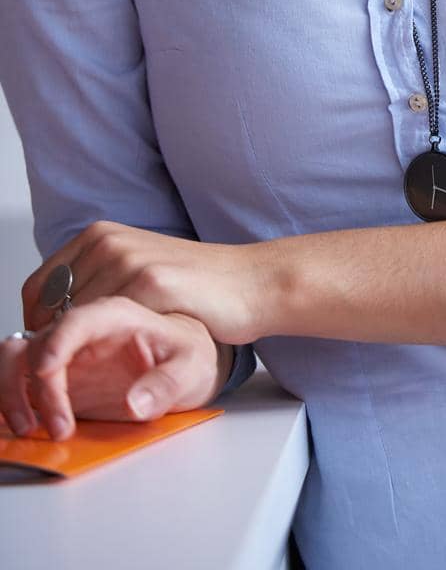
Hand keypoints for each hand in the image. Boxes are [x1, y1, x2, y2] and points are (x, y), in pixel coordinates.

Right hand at [1, 300, 223, 441]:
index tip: (46, 373)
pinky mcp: (58, 366)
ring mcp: (69, 344)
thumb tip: (135, 403)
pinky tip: (29, 421)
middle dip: (31, 381)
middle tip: (55, 424)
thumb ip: (167, 383)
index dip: (56, 343)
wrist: (191, 353)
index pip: (77, 317)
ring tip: (33, 427)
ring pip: (16, 350)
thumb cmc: (190, 352)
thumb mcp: (193, 366)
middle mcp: (86, 322)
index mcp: (118, 311)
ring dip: (12, 387)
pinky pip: (17, 369)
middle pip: (37, 335)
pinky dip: (10, 392)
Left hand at [21, 220, 275, 345]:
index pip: (36, 289)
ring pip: (74, 321)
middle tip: (77, 370)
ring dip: (78, 353)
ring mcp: (128, 259)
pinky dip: (106, 352)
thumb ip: (96, 284)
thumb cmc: (194, 286)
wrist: (249, 282)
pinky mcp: (150, 282)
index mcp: (100, 234)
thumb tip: (51, 321)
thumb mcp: (136, 271)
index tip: (54, 353)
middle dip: (56, 345)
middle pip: (49, 309)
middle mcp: (107, 241)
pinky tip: (126, 361)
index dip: (37, 327)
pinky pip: (108, 327)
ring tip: (102, 370)